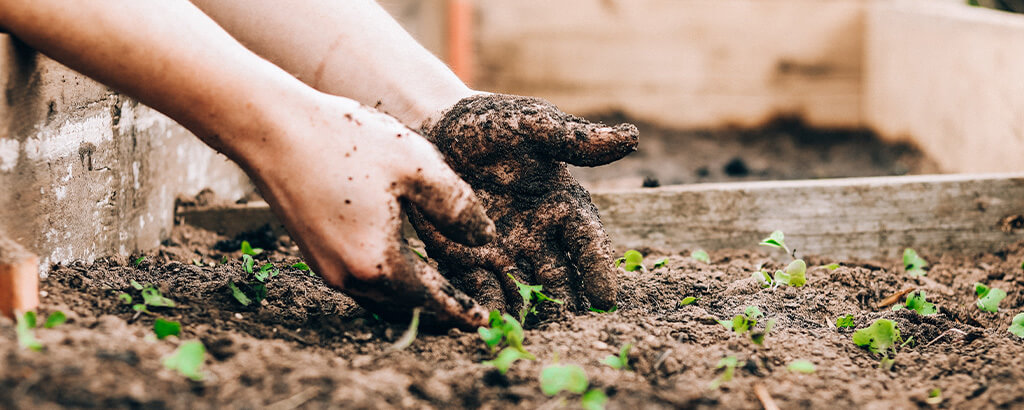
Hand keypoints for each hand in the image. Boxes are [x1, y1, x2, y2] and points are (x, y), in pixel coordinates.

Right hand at [242, 93, 495, 328]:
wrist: (273, 130)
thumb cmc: (347, 141)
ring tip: (441, 293)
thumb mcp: (418, 166)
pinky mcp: (314, 253)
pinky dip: (388, 283)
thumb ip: (458, 207)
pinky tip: (402, 267)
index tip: (484, 322)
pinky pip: (361, 282)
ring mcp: (326, 268)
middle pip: (405, 307)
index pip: (432, 300)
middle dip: (438, 311)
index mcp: (379, 263)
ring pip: (381, 298)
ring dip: (412, 299)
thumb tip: (485, 239)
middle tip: (468, 312)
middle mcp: (349, 277)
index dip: (461, 310)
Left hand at [408, 93, 637, 317]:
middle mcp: (538, 235)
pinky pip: (480, 289)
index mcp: (562, 205)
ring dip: (528, 314)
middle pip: (559, 277)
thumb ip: (574, 139)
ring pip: (523, 291)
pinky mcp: (467, 259)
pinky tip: (487, 325)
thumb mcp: (532, 124)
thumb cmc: (491, 123)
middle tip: (570, 329)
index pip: (587, 242)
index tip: (606, 298)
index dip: (598, 269)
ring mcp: (504, 251)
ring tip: (530, 337)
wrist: (434, 127)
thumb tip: (631, 138)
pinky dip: (486, 308)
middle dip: (565, 304)